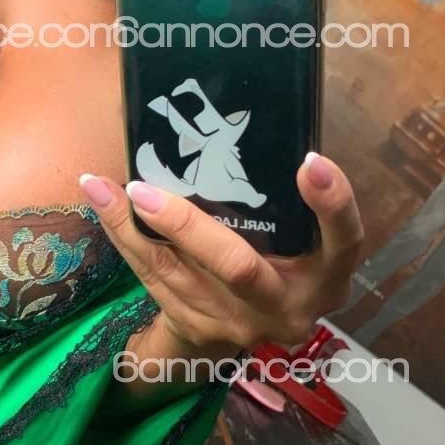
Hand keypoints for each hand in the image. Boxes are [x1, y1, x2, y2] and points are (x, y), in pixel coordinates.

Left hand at [77, 152, 363, 356]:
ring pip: (177, 273)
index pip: (345, 242)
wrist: (236, 327)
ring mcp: (237, 322)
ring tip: (105, 186)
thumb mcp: (299, 238)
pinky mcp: (195, 325)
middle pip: (237, 268)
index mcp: (326, 275)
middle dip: (187, 227)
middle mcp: (285, 306)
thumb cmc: (275, 257)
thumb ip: (285, 198)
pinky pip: (150, 275)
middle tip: (145, 188)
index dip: (333, 206)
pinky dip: (122, 233)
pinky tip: (100, 197)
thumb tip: (241, 117)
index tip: (311, 161)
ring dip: (134, 225)